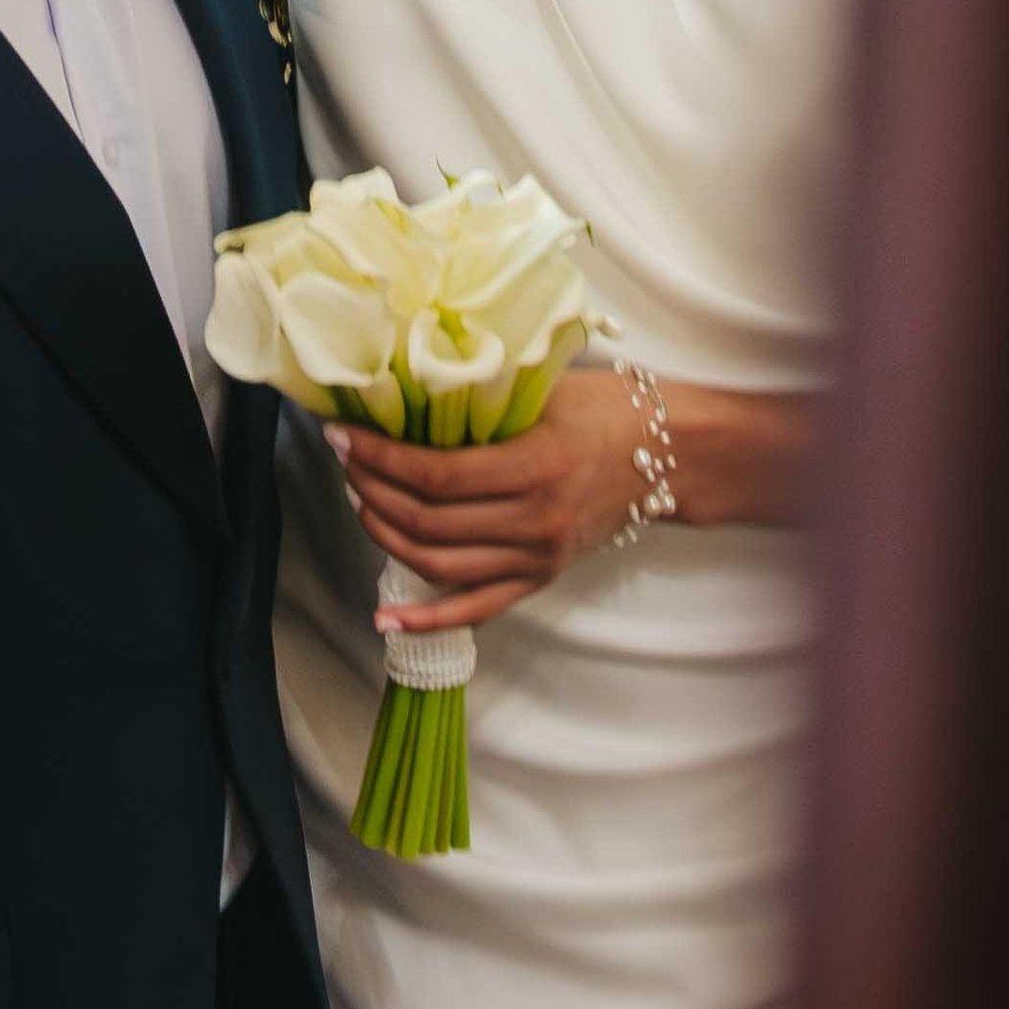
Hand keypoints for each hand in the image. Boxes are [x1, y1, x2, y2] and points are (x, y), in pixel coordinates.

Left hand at [327, 367, 821, 634]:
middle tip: (344, 463)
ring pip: (440, 564)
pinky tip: (385, 618)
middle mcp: (535, 520)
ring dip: (387, 536)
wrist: (667, 451)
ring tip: (359, 503)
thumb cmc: (604, 407)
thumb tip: (402, 390)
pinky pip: (476, 608)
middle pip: (430, 520)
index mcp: (536, 465)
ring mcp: (538, 556)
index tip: (341, 435)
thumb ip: (482, 397)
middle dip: (372, 490)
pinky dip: (427, 619)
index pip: (437, 475)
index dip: (380, 458)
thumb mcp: (545, 389)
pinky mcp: (540, 577)